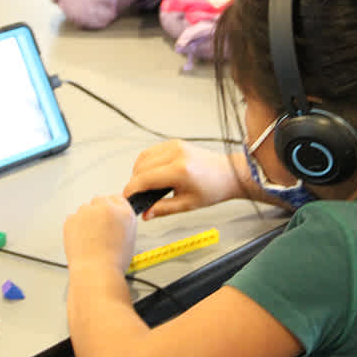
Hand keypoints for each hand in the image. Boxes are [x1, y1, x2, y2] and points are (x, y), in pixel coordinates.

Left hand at [64, 195, 136, 272]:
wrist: (95, 271)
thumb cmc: (113, 261)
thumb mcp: (130, 238)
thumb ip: (122, 221)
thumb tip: (114, 218)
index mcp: (124, 212)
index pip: (118, 199)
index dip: (114, 208)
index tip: (109, 215)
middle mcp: (105, 208)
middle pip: (100, 200)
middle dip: (99, 211)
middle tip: (100, 229)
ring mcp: (86, 212)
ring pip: (85, 209)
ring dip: (87, 219)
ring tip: (91, 238)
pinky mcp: (71, 219)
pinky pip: (73, 219)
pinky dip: (76, 227)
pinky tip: (82, 240)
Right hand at [123, 140, 244, 219]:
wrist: (229, 174)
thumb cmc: (214, 188)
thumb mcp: (187, 204)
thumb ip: (163, 209)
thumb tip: (146, 213)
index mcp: (180, 170)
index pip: (145, 178)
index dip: (132, 189)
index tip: (127, 197)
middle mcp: (177, 154)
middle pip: (141, 166)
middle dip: (135, 182)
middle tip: (139, 196)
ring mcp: (175, 145)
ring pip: (144, 157)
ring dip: (139, 171)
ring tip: (146, 186)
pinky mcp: (175, 143)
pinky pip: (152, 151)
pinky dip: (146, 163)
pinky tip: (152, 174)